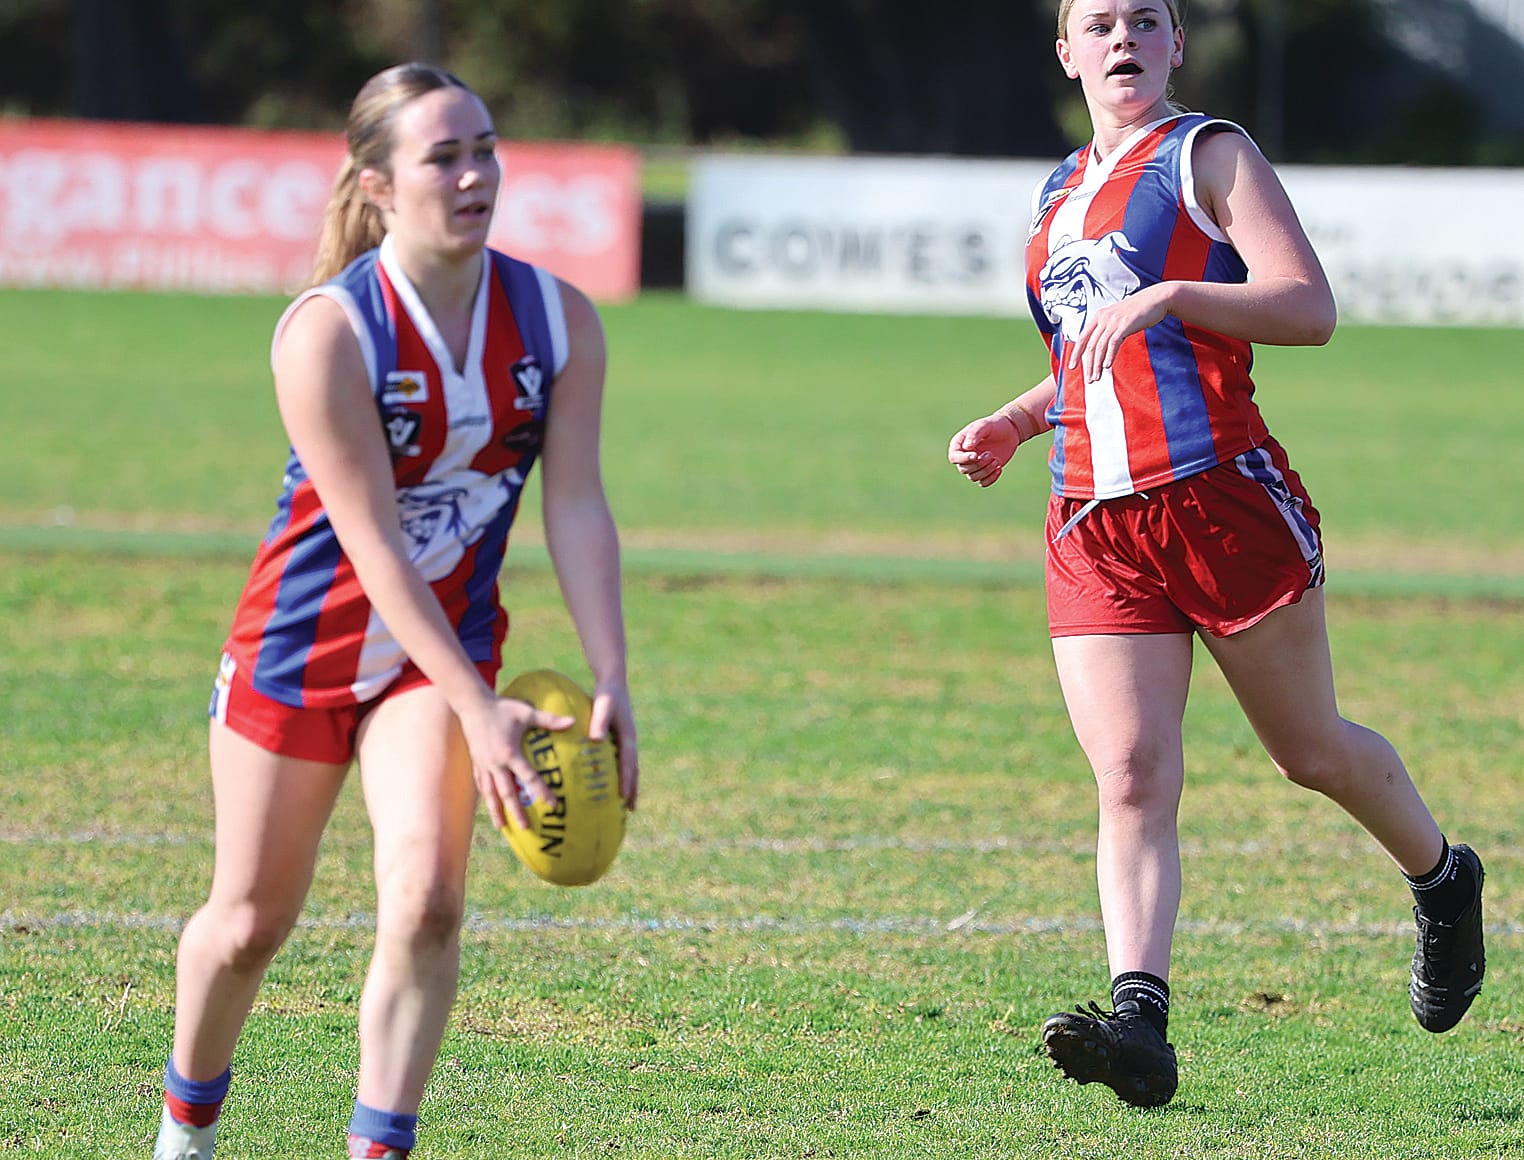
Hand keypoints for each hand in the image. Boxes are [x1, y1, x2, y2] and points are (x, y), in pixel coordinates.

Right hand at [460, 696, 573, 832]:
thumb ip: (549, 720)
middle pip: (507, 793)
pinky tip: (491, 806)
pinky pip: (482, 784)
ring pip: (490, 793)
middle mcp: (495, 763)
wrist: (472, 705)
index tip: (552, 804)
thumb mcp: (526, 713)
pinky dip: (487, 797)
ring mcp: (484, 764)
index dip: (541, 791)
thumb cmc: (502, 708)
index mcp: (509, 753)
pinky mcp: (476, 763)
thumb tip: (572, 722)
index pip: (528, 777)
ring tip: (502, 827)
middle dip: (516, 811)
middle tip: (526, 827)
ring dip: (497, 810)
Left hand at [590, 679, 639, 810]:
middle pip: (633, 769)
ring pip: (629, 766)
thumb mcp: (603, 705)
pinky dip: (620, 773)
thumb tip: (595, 740)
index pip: (628, 763)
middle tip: (630, 809)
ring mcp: (626, 740)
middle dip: (632, 789)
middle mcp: (630, 740)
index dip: (627, 781)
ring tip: (625, 802)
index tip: (623, 798)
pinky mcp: (619, 738)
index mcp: (628, 736)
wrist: (613, 681)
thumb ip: (599, 721)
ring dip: (628, 783)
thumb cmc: (607, 693)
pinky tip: (611, 781)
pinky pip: (621, 760)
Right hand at [948, 414, 1022, 487]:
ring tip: (996, 460)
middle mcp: (964, 457)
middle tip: (990, 454)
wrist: (1009, 431)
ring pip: (973, 477)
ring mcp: (974, 465)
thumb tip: (966, 447)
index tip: (976, 455)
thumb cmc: (994, 425)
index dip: (963, 459)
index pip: (954, 457)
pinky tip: (999, 468)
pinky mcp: (985, 472)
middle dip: (978, 464)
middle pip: (964, 469)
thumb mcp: (984, 425)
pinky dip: (991, 479)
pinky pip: (983, 482)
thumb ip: (974, 434)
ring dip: (986, 471)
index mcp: (959, 444)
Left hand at [1067, 284, 1170, 383]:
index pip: (1082, 337)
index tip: (1072, 366)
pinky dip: (1109, 356)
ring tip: (1097, 377)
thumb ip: (1108, 330)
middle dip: (1088, 365)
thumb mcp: (1118, 319)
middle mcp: (1103, 318)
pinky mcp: (1125, 324)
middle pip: (1091, 345)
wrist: (1156, 299)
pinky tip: (1107, 366)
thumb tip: (1103, 349)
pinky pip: (1113, 343)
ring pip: (1100, 347)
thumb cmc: (1138, 311)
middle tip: (1089, 379)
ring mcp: (1114, 321)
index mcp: (1098, 316)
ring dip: (1097, 364)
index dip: (1076, 353)